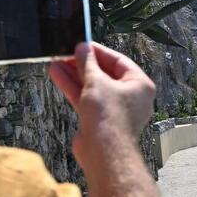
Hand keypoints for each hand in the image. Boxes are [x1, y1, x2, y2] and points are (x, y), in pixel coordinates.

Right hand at [48, 42, 155, 170]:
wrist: (103, 152)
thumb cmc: (110, 118)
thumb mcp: (96, 81)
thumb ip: (88, 62)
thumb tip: (83, 48)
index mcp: (139, 85)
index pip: (118, 61)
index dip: (98, 52)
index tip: (82, 45)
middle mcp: (130, 97)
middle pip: (104, 74)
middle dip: (83, 64)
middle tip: (67, 54)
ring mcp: (114, 110)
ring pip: (93, 87)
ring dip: (74, 75)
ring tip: (56, 62)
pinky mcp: (99, 120)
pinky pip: (86, 99)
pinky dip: (73, 88)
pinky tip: (58, 76)